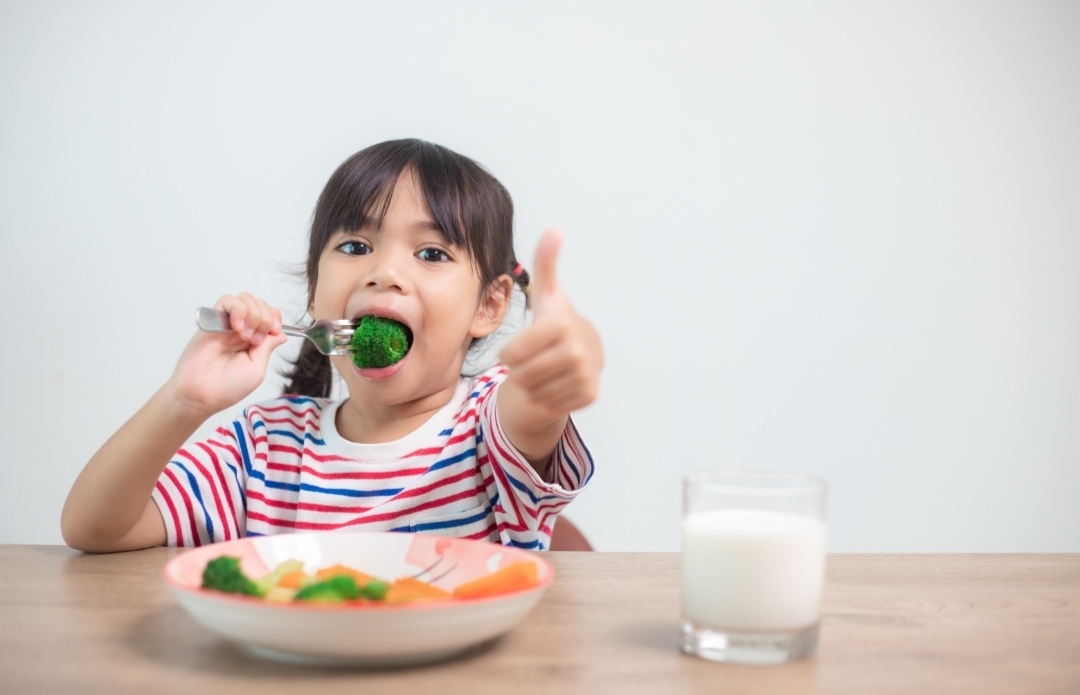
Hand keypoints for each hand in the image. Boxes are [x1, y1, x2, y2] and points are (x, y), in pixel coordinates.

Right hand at [167, 293, 287, 414]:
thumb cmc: (227, 387)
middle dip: (266, 318)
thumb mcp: (257, 369)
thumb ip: (268, 348)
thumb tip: (282, 334)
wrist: (202, 394)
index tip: (274, 331)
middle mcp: (241, 329)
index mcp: (254, 340)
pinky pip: (227, 301)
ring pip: (246, 299)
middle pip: (260, 304)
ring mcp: (227, 324)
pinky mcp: (212, 321)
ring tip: (245, 336)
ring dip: (253, 314)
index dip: (275, 318)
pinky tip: (237, 328)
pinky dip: (238, 310)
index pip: (270, 315)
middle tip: (256, 339)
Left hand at [499, 229, 602, 422]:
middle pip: (522, 375)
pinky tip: (554, 383)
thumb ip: (546, 263)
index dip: (509, 354)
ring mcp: (586, 374)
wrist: (585, 352)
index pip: (513, 354)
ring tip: (542, 370)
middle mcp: (578, 351)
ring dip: (531, 385)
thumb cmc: (556, 323)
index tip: (516, 347)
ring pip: (533, 392)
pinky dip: (545, 399)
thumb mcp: (547, 294)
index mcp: (561, 324)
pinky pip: (548, 405)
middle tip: (532, 359)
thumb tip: (555, 229)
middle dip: (520, 370)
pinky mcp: (590, 394)